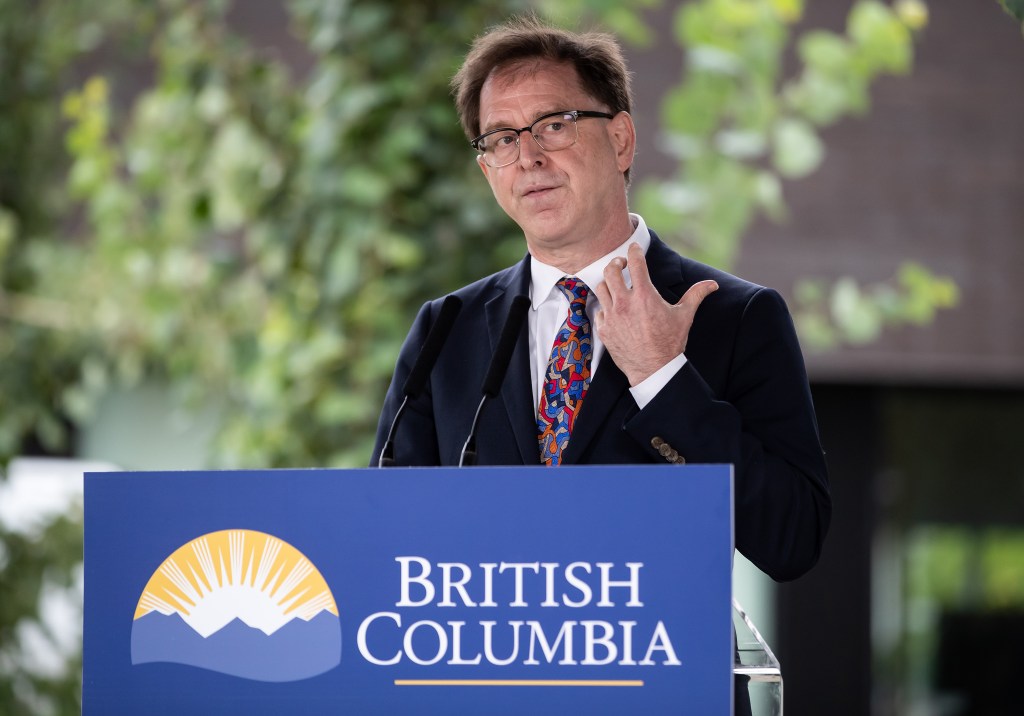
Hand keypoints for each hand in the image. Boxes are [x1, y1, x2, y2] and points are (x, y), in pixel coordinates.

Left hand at [592, 243, 717, 385]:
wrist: (654, 369)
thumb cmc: (670, 343)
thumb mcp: (684, 316)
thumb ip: (696, 295)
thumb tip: (712, 284)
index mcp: (644, 296)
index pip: (635, 263)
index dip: (634, 251)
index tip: (634, 248)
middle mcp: (625, 303)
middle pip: (610, 271)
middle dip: (615, 263)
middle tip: (622, 265)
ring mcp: (612, 316)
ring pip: (600, 288)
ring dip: (608, 282)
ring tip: (616, 284)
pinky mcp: (604, 329)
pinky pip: (599, 310)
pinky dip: (605, 306)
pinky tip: (614, 309)